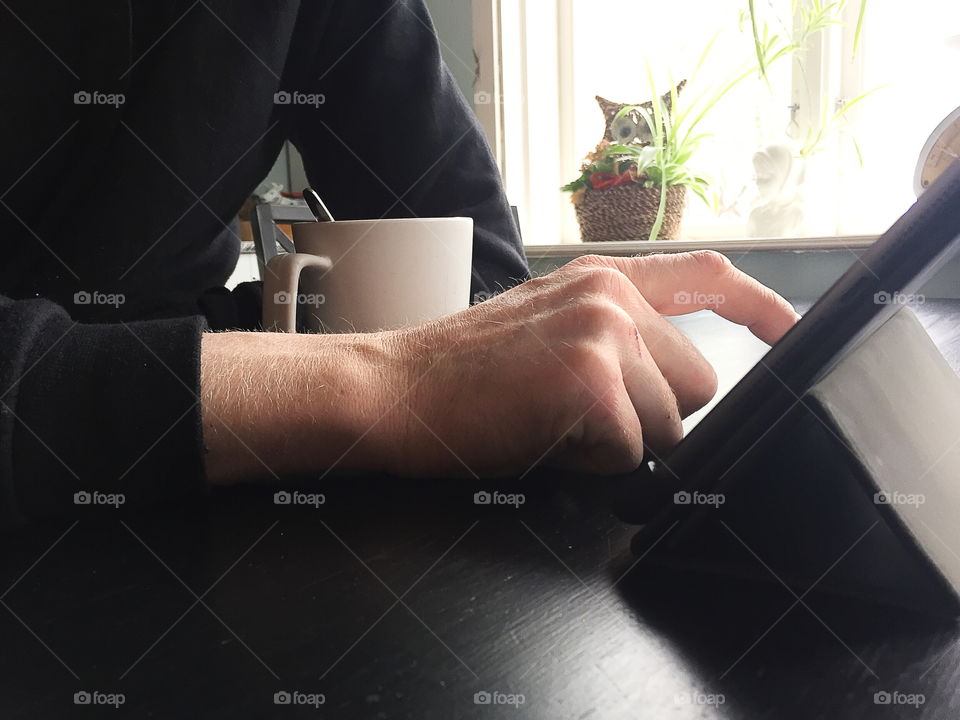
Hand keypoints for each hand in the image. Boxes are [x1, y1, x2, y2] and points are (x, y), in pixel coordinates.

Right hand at [201, 251, 797, 482]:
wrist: (392, 389)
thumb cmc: (459, 371)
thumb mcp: (543, 326)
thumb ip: (612, 333)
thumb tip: (664, 377)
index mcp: (601, 280)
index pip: (707, 277)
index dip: (760, 307)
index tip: (785, 333)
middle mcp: (611, 296)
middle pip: (697, 383)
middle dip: (651, 415)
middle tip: (578, 416)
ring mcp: (605, 332)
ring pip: (668, 421)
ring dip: (620, 440)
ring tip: (553, 423)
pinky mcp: (591, 378)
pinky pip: (630, 448)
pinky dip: (592, 461)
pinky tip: (543, 437)